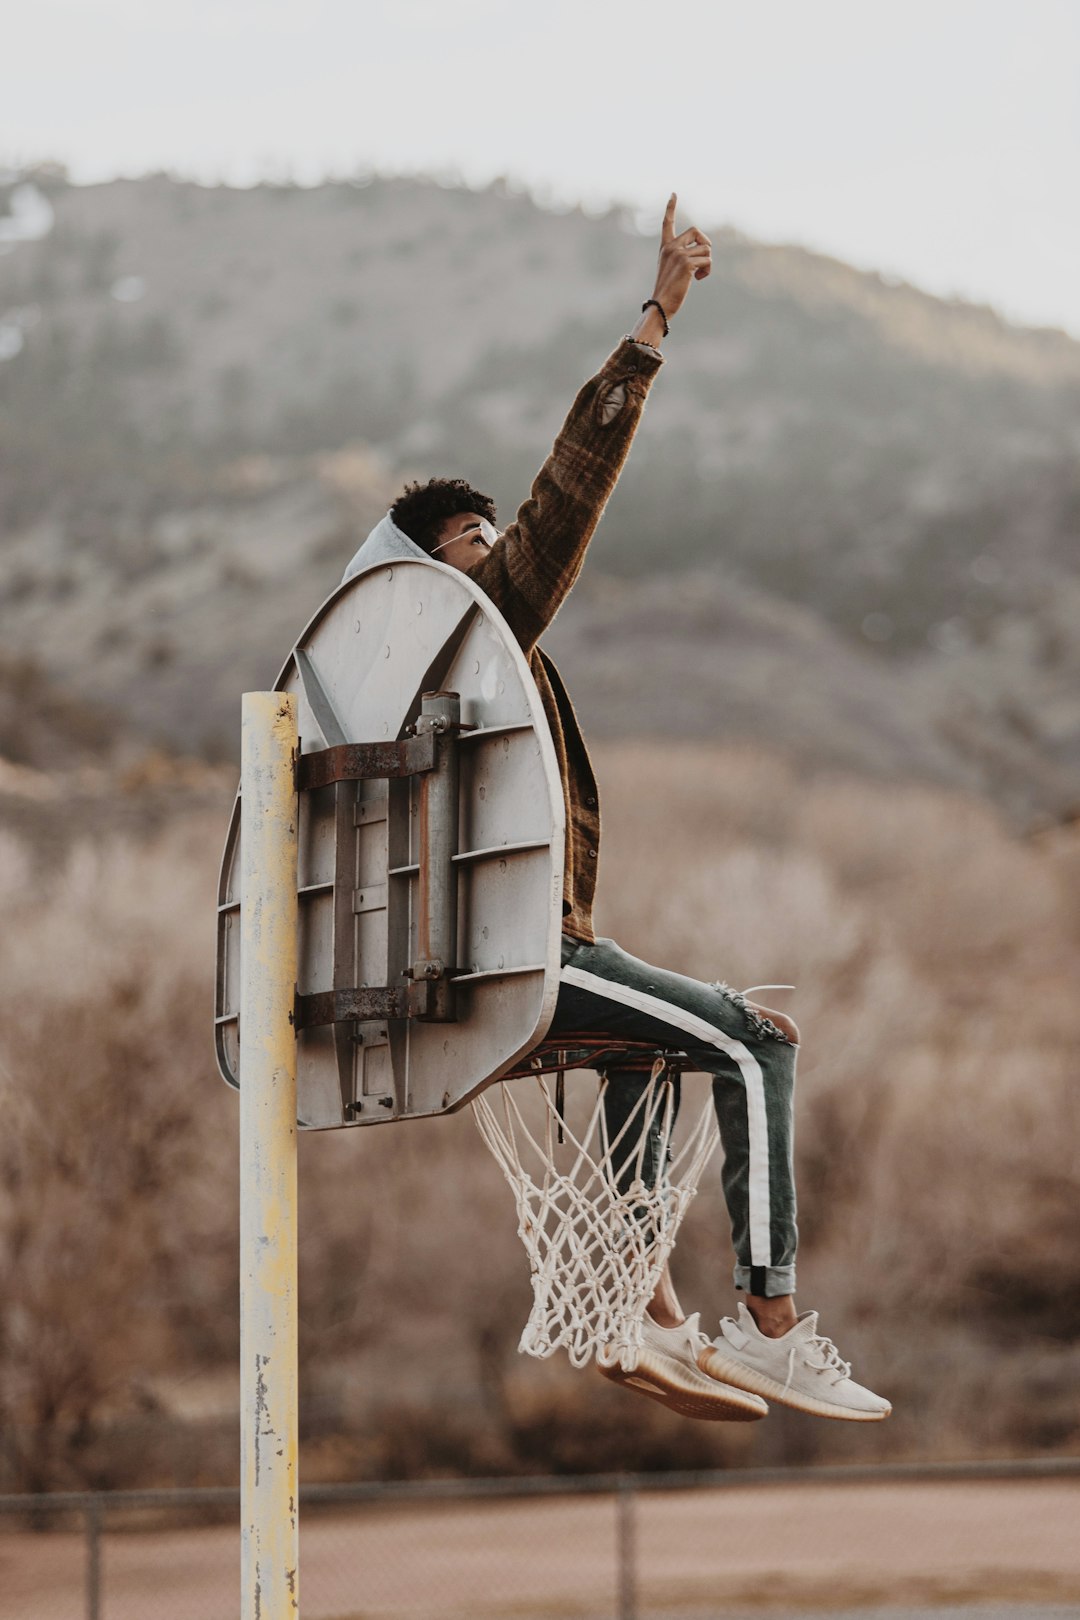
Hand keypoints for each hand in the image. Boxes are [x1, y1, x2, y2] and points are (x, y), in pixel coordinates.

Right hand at [652, 193, 711, 321]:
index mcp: (665, 247)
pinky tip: (698, 279)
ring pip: (706, 249)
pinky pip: (707, 260)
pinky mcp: (686, 263)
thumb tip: (705, 250)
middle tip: (703, 260)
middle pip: (697, 231)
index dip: (671, 207)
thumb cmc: (668, 291)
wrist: (660, 304)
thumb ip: (684, 256)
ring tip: (697, 276)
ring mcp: (678, 254)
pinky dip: (707, 271)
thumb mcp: (673, 269)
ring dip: (707, 263)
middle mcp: (671, 247)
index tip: (674, 194)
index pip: (667, 222)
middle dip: (705, 244)